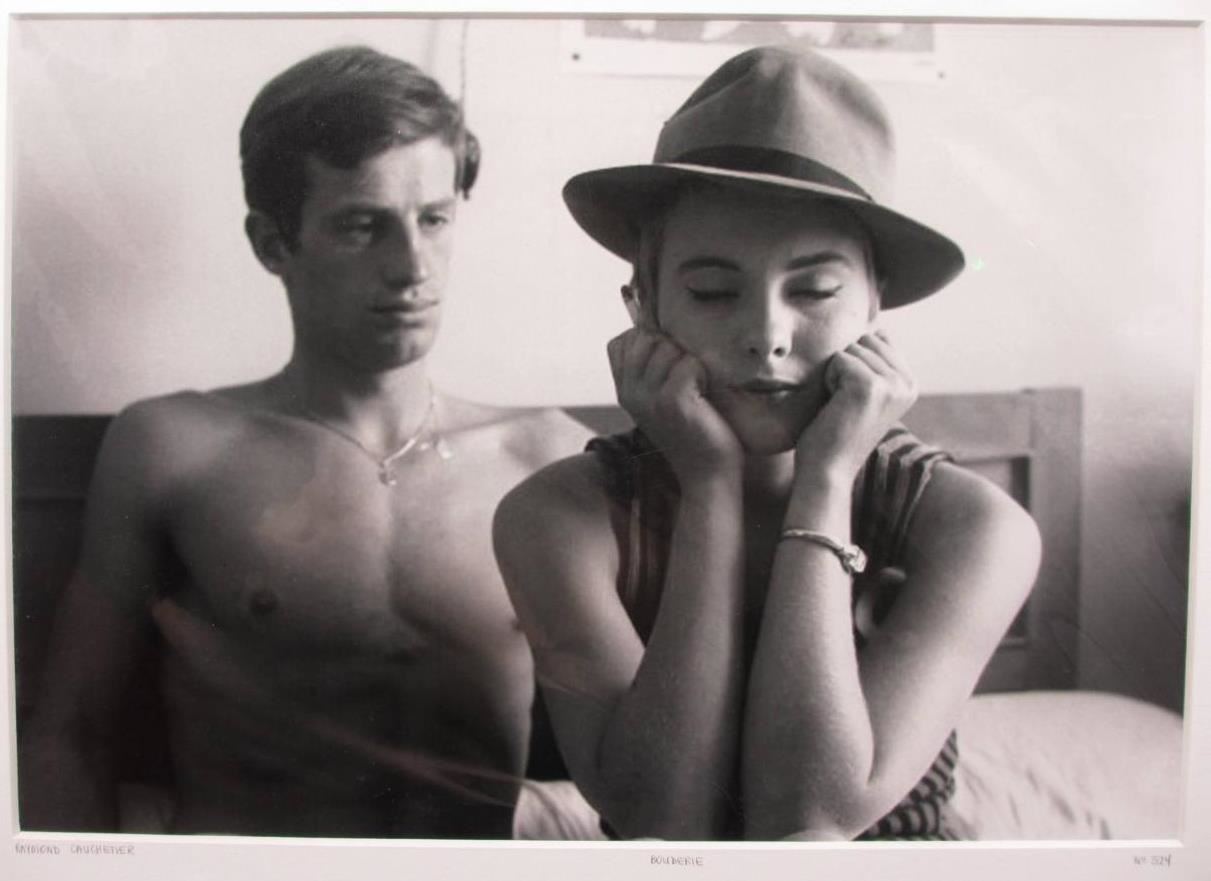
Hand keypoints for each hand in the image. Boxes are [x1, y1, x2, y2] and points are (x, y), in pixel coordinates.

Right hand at [607, 327, 742, 481]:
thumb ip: (652, 368)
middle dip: (672, 347)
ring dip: (690, 361)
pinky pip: (688, 363)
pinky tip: (705, 394)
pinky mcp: (672, 402)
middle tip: (687, 378)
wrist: (708, 472)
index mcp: (624, 390)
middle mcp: (629, 393)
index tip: (669, 365)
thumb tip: (659, 328)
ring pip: (667, 347)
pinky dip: (702, 373)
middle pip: (645, 338)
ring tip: (697, 388)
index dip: (648, 341)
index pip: (622, 341)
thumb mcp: (661, 398)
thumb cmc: (693, 429)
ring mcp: (648, 398)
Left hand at [794, 330, 916, 482]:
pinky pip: (839, 359)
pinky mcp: (871, 386)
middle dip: (845, 366)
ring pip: (851, 349)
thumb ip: (876, 363)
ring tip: (840, 406)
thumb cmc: (835, 431)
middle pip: (865, 340)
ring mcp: (892, 385)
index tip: (853, 398)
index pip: (878, 339)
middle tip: (844, 402)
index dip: (854, 363)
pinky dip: (828, 381)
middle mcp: (907, 384)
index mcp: (910, 384)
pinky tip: (835, 407)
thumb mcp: (864, 393)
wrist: (827, 470)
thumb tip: (879, 329)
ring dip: (835, 375)